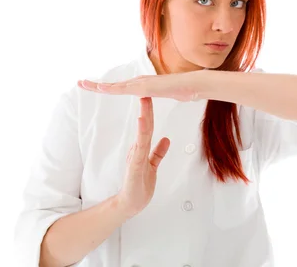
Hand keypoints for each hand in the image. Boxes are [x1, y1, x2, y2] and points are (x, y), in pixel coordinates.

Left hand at [78, 70, 204, 100]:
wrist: (194, 85)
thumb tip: (166, 97)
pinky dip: (111, 88)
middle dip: (95, 84)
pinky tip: (101, 88)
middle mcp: (140, 82)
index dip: (106, 87)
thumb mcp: (170, 95)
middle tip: (79, 83)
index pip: (120, 88)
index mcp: (143, 86)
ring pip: (115, 86)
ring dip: (98, 85)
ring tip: (83, 84)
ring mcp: (142, 83)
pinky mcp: (145, 86)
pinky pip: (124, 88)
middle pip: (113, 85)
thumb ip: (164, 94)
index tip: (93, 87)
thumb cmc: (185, 89)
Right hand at [115, 97, 169, 218]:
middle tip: (146, 90)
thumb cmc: (139, 185)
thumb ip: (158, 153)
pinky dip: (141, 138)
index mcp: (142, 148)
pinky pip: (139, 151)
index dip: (150, 111)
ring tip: (144, 103)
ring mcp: (135, 158)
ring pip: (142, 135)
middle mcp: (138, 150)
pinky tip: (143, 127)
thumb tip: (166, 139)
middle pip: (144, 126)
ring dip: (144, 119)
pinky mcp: (134, 167)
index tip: (152, 95)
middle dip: (146, 108)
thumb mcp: (152, 165)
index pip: (148, 126)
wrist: (130, 204)